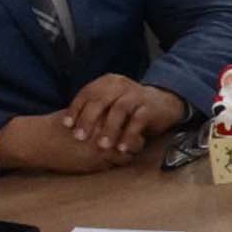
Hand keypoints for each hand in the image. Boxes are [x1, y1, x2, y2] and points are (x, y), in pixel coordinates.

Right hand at [0, 113, 131, 173]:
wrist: (39, 140)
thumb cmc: (61, 124)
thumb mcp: (85, 113)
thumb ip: (105, 116)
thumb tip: (125, 116)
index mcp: (103, 118)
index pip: (133, 125)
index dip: (135, 127)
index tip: (133, 127)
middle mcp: (105, 135)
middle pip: (135, 142)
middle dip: (135, 142)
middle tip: (134, 141)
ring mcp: (101, 152)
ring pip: (127, 157)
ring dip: (126, 154)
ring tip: (121, 150)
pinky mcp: (94, 166)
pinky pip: (113, 166)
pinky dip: (115, 163)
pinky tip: (108, 158)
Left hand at [61, 75, 184, 155]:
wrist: (164, 102)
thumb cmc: (130, 107)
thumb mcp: (111, 101)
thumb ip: (94, 107)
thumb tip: (67, 123)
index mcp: (108, 82)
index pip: (87, 93)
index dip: (76, 108)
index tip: (66, 125)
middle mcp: (121, 85)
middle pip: (101, 100)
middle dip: (88, 119)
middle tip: (80, 137)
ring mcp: (137, 95)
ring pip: (119, 110)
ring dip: (109, 129)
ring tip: (102, 146)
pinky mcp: (150, 107)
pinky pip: (138, 121)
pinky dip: (129, 135)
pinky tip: (122, 148)